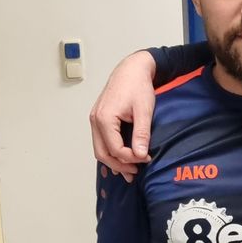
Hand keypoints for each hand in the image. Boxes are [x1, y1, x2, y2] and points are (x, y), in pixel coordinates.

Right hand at [89, 51, 156, 179]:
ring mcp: (95, 119)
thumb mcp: (144, 111)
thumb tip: (140, 155)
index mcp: (104, 118)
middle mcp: (95, 120)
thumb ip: (141, 134)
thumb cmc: (137, 86)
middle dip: (119, 165)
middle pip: (102, 153)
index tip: (146, 159)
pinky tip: (123, 159)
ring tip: (130, 171)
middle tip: (136, 172)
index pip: (115, 149)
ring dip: (114, 161)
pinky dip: (111, 152)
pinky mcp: (99, 119)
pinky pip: (101, 141)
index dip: (131, 158)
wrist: (132, 70)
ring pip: (99, 149)